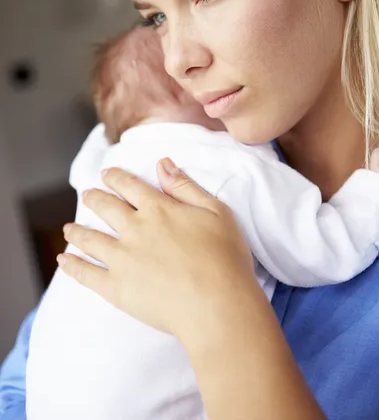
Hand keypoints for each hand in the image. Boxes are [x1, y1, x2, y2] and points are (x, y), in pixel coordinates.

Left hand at [58, 157, 254, 341]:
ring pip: (91, 239)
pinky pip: (86, 274)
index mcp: (158, 209)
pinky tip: (63, 260)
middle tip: (87, 194)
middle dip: (94, 198)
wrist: (217, 306)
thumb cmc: (225, 258)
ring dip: (77, 231)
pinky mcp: (116, 288)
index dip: (116, 177)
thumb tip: (162, 164)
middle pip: (106, 208)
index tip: (107, 173)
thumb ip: (185, 187)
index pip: (130, 186)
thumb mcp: (216, 212)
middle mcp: (135, 229)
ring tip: (68, 228)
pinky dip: (72, 266)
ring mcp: (122, 259)